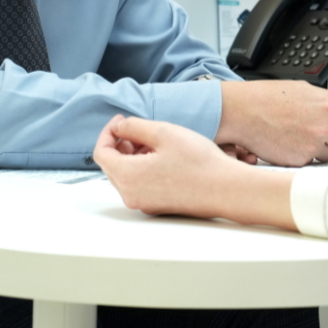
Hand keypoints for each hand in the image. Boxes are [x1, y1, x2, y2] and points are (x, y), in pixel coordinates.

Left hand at [94, 115, 294, 227]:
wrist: (226, 189)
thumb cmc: (198, 162)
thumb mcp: (163, 132)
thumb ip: (134, 126)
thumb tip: (119, 127)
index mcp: (127, 176)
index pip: (101, 152)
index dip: (108, 132)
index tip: (121, 120)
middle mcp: (131, 195)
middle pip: (112, 165)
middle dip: (121, 143)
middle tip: (140, 129)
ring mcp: (144, 203)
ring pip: (126, 175)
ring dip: (133, 156)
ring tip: (156, 142)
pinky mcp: (157, 206)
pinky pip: (140, 184)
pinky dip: (143, 168)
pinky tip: (165, 158)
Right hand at [215, 80, 327, 165]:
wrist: (241, 111)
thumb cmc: (267, 98)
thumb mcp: (304, 89)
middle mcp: (324, 126)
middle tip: (320, 132)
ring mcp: (312, 145)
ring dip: (320, 150)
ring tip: (301, 137)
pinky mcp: (299, 160)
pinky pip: (311, 163)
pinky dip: (303, 157)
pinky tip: (290, 144)